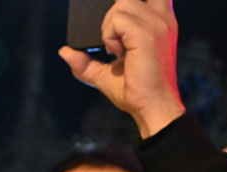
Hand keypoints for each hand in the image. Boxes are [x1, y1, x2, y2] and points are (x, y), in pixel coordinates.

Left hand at [58, 0, 184, 138]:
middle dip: (110, 15)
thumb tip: (65, 51)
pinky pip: (117, 20)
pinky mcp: (146, 34)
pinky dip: (109, 36)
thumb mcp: (105, 73)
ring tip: (116, 49)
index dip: (124, 2)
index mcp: (159, 21)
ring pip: (119, 6)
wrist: (150, 106)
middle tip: (112, 42)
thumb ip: (85, 61)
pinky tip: (118, 52)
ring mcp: (156, 24)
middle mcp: (161, 18)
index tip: (113, 26)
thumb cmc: (134, 90)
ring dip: (108, 27)